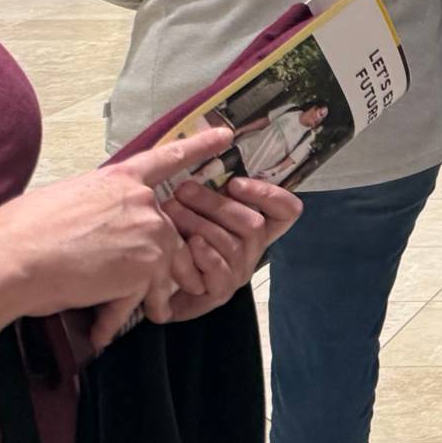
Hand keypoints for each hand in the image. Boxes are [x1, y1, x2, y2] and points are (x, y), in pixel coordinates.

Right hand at [0, 129, 233, 348]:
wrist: (13, 260)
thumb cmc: (21, 232)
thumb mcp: (63, 200)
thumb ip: (94, 205)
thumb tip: (93, 218)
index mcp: (118, 179)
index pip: (166, 158)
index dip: (197, 145)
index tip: (225, 136)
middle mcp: (141, 201)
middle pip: (168, 233)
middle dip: (159, 264)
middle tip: (149, 287)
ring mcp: (148, 233)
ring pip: (164, 268)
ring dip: (153, 295)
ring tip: (154, 313)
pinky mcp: (145, 267)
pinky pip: (142, 298)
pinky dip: (116, 318)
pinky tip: (103, 334)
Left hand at [146, 176, 300, 323]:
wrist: (153, 287)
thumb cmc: (176, 240)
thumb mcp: (196, 210)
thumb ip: (211, 190)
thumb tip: (210, 149)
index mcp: (256, 227)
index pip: (287, 211)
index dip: (270, 194)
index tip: (234, 183)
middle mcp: (253, 251)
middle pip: (254, 224)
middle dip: (217, 204)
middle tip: (183, 190)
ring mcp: (238, 273)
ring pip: (233, 244)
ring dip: (200, 224)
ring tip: (171, 211)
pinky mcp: (219, 293)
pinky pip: (220, 270)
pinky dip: (203, 254)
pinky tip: (185, 243)